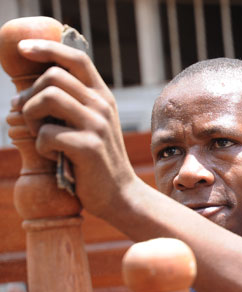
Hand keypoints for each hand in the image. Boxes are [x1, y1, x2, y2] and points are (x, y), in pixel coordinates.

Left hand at [12, 39, 136, 219]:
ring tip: (38, 134)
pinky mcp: (88, 147)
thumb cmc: (97, 161)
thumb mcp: (91, 126)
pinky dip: (40, 146)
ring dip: (30, 117)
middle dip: (30, 94)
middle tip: (28, 116)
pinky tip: (53, 156)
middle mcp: (102, 106)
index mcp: (103, 98)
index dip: (47, 48)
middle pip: (53, 76)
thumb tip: (24, 94)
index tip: (23, 50)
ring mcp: (97, 125)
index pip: (76, 58)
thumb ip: (71, 106)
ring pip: (47, 98)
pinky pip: (46, 134)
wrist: (119, 194)